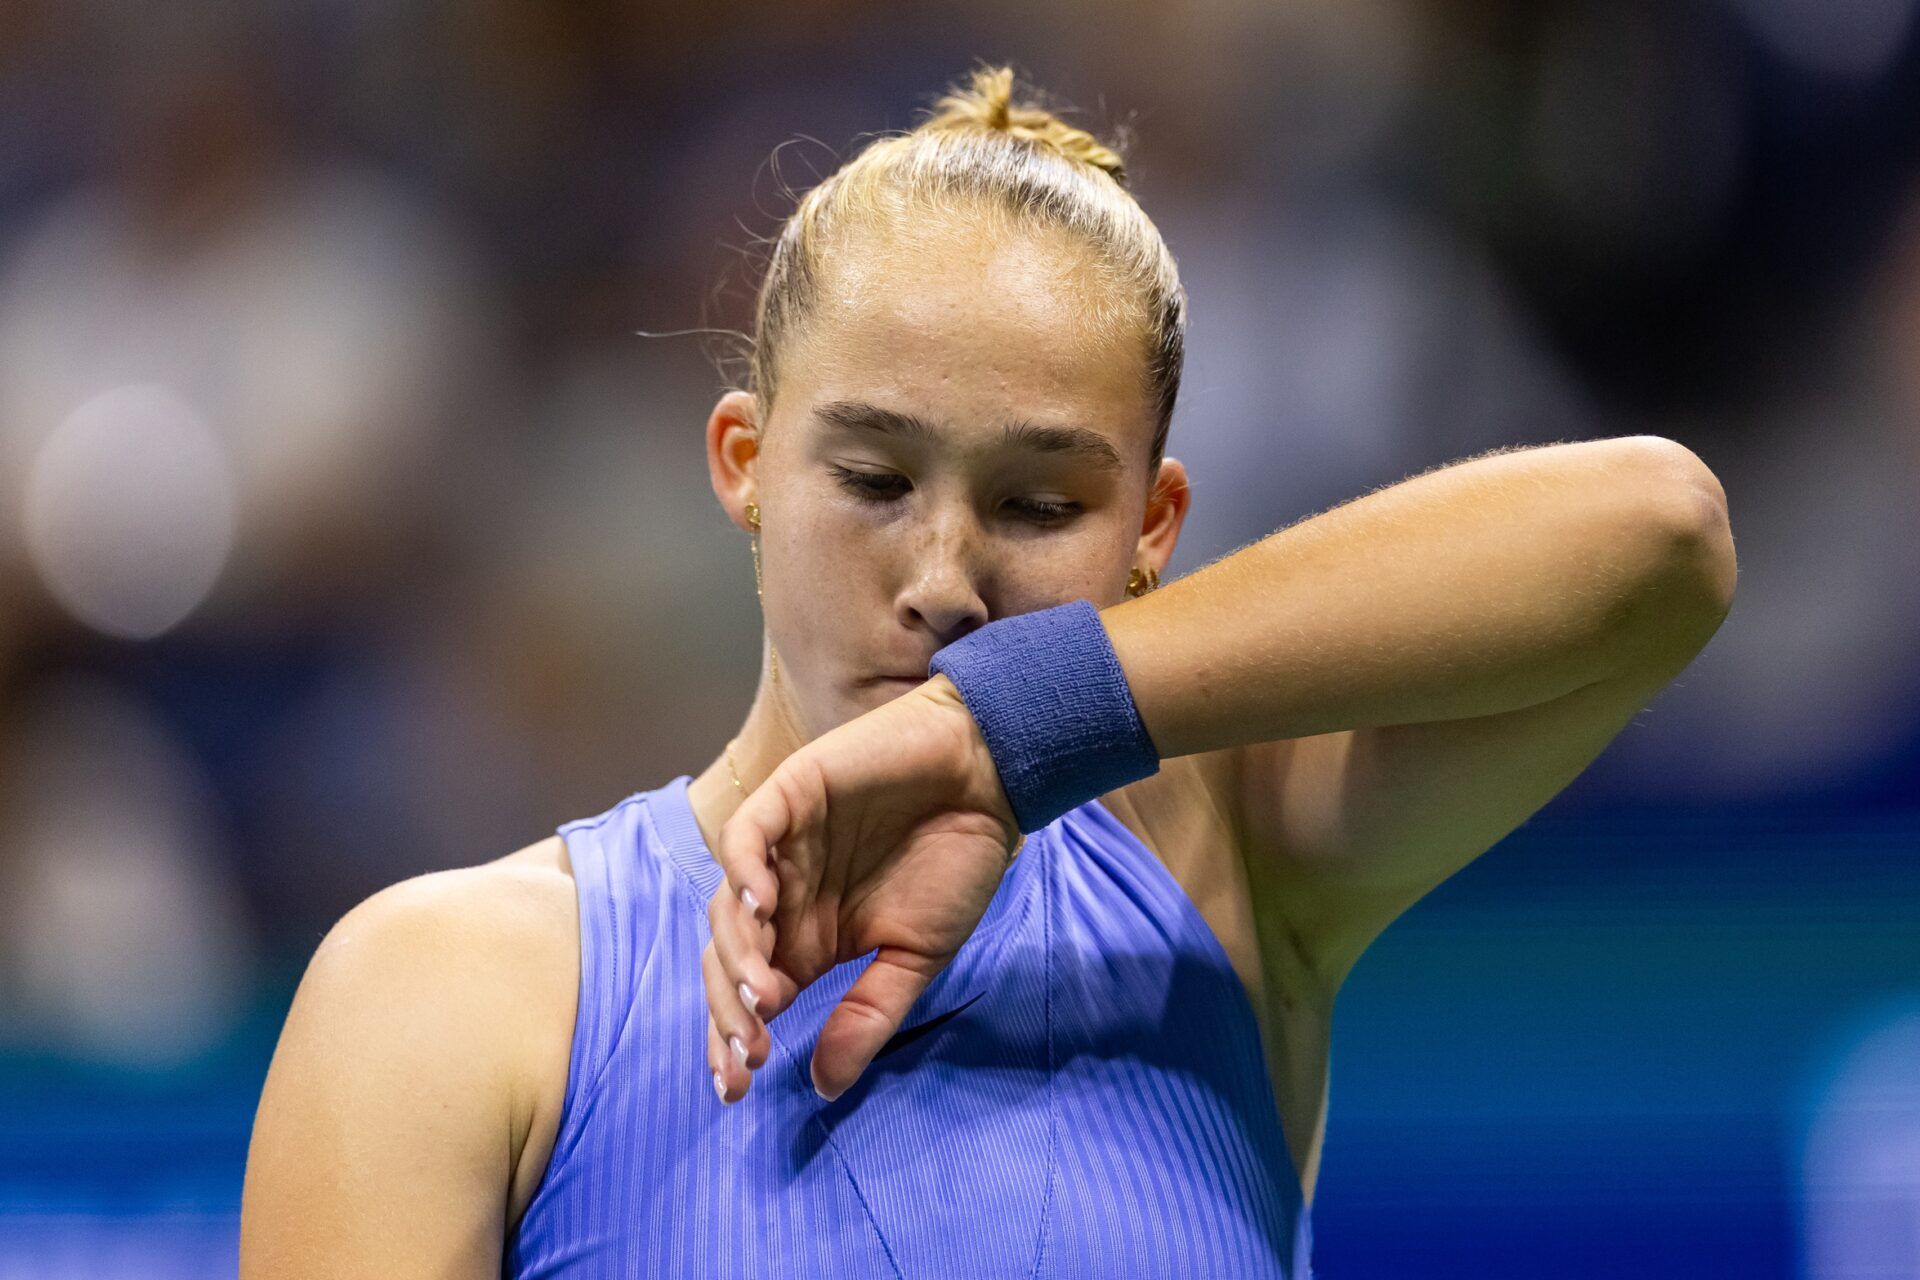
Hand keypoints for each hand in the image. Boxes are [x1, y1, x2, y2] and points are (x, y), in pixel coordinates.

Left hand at [702, 674, 1021, 1102]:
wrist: (988, 779)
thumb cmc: (957, 861)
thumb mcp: (916, 956)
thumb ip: (867, 1016)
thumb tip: (823, 1089)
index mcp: (808, 939)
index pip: (748, 995)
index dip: (732, 1040)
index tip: (736, 1089)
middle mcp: (784, 897)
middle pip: (726, 959)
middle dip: (728, 1010)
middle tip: (751, 1050)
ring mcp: (781, 848)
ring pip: (726, 906)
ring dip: (738, 955)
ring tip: (766, 996)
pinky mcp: (788, 796)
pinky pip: (745, 837)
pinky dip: (743, 871)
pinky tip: (763, 907)